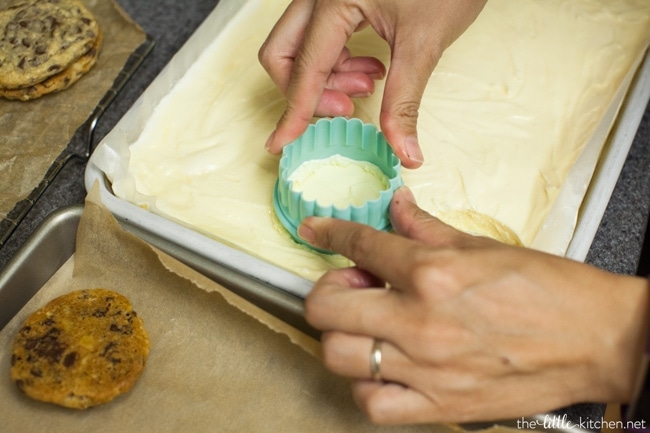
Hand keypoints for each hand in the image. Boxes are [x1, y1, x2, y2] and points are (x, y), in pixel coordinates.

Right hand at [259, 0, 486, 168]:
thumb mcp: (425, 43)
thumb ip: (406, 101)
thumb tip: (405, 152)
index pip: (304, 67)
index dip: (294, 112)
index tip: (280, 143)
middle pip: (283, 54)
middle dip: (307, 92)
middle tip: (347, 109)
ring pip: (299, 48)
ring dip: (326, 79)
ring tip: (370, 85)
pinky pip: (319, 39)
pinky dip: (337, 63)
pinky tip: (371, 69)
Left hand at [299, 187, 648, 424]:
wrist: (599, 341)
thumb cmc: (551, 292)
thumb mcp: (483, 246)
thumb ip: (427, 228)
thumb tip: (398, 208)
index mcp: (434, 274)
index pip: (359, 245)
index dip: (329, 233)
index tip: (316, 230)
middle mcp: (422, 322)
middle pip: (326, 309)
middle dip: (326, 292)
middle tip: (348, 288)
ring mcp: (427, 369)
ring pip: (339, 357)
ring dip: (342, 338)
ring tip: (366, 328)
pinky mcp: (441, 407)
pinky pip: (373, 405)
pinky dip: (366, 387)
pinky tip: (383, 370)